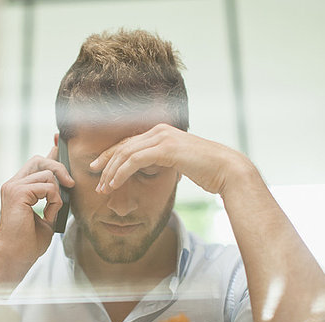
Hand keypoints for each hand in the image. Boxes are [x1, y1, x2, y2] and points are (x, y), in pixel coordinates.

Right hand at [0, 146, 74, 285]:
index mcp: (19, 187)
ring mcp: (13, 187)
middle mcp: (13, 183)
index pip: (36, 162)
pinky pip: (46, 186)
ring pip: (46, 173)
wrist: (16, 256)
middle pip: (40, 160)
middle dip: (59, 167)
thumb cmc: (29, 241)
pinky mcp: (16, 193)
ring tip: (53, 210)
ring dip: (57, 192)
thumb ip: (53, 197)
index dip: (50, 150)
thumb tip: (66, 182)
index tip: (59, 138)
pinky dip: (54, 200)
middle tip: (70, 184)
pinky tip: (49, 213)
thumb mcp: (48, 214)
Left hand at [89, 123, 253, 196]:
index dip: (110, 157)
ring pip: (126, 153)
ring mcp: (162, 137)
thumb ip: (162, 161)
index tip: (98, 170)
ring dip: (111, 172)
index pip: (128, 143)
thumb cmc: (206, 170)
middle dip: (106, 165)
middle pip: (123, 146)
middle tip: (97, 183)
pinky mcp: (165, 148)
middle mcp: (159, 131)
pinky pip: (135, 160)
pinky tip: (115, 184)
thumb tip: (150, 168)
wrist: (227, 170)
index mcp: (161, 132)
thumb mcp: (178, 163)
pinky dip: (121, 172)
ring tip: (104, 188)